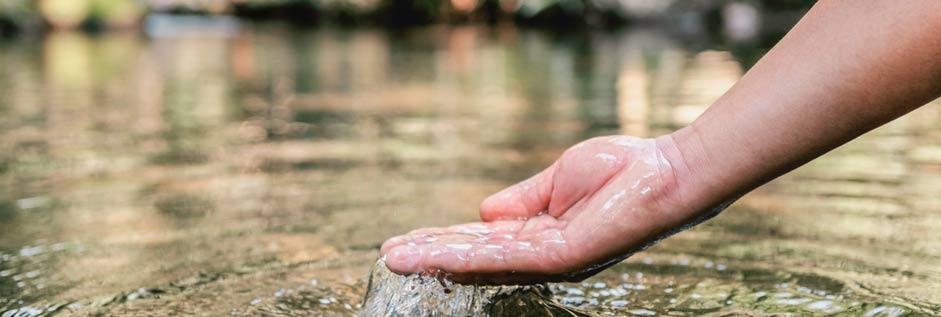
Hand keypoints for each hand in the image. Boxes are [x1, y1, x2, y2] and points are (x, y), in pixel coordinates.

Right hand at [379, 135, 702, 283]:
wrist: (664, 172)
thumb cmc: (619, 171)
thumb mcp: (556, 181)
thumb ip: (521, 200)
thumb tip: (481, 213)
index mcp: (540, 236)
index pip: (481, 243)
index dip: (443, 240)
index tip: (406, 239)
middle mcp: (541, 256)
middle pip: (475, 258)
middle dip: (431, 255)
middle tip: (389, 255)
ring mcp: (550, 259)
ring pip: (482, 263)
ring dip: (436, 259)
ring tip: (396, 256)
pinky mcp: (561, 256)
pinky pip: (506, 257)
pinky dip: (468, 255)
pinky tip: (436, 252)